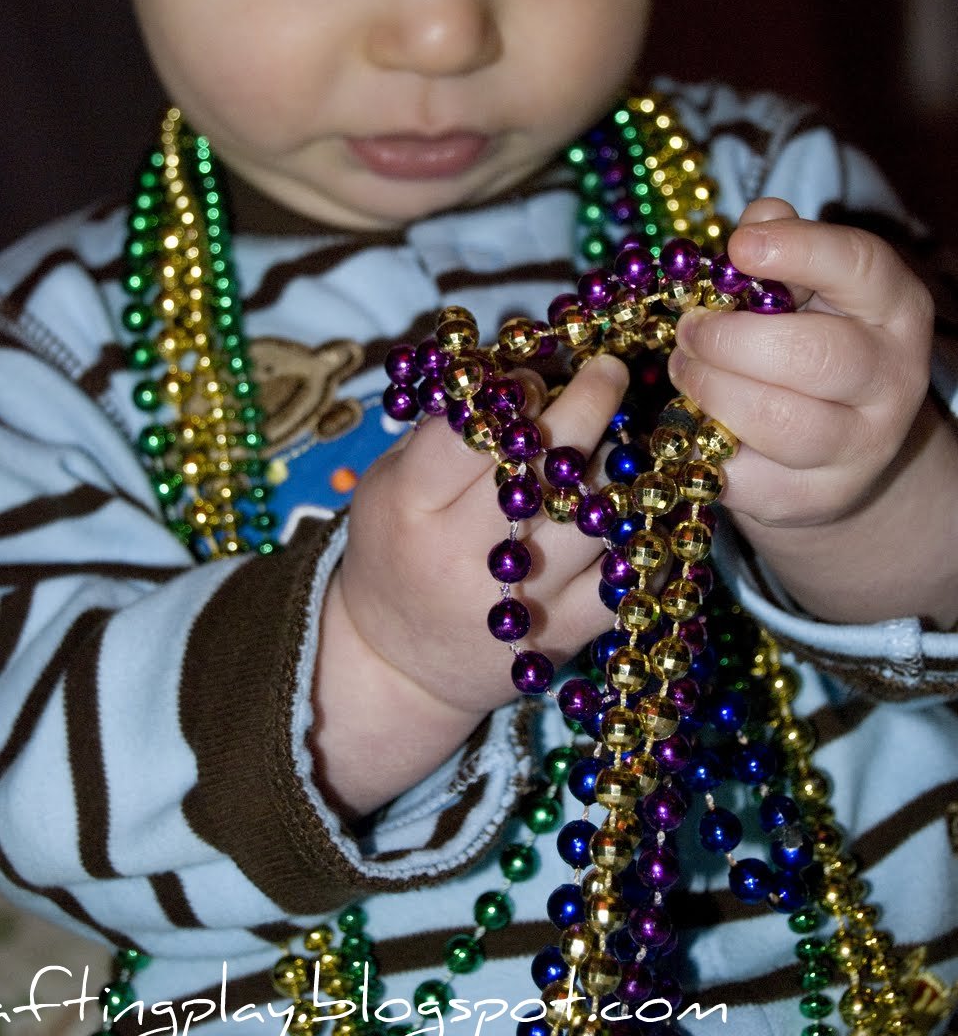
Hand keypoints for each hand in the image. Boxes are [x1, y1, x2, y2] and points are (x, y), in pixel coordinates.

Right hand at [314, 354, 627, 814]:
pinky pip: (625, 577)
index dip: (512, 392)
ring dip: (621, 464)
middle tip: (609, 371)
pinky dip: (646, 535)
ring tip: (625, 438)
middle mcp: (460, 554)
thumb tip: (519, 369)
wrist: (397, 665)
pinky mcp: (559, 636)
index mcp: (408, 506)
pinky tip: (645, 504)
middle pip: (542, 466)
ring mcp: (515, 600)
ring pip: (592, 515)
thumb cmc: (395, 551)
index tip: (535, 375)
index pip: (472, 432)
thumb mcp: (388, 484)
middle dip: (588, 403)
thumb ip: (442, 430)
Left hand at [667, 198, 933, 528]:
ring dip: (710, 390)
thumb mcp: (805, 285)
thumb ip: (780, 246)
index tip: (738, 247)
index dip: (798, 250)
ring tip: (685, 369)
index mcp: (893, 306)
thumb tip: (758, 219)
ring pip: (777, 420)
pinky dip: (703, 447)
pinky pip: (744, 476)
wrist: (842, 446)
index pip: (860, 266)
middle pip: (812, 356)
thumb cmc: (808, 337)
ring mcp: (861, 446)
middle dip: (729, 339)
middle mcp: (893, 378)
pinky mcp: (816, 498)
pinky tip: (694, 421)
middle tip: (689, 329)